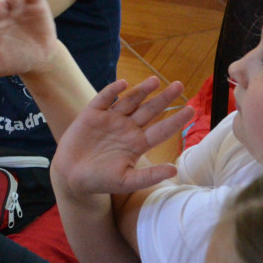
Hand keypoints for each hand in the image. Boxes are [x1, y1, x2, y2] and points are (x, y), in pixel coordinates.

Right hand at [52, 76, 192, 195]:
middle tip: (179, 85)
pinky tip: (123, 84)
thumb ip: (149, 176)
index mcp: (137, 143)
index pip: (161, 130)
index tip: (191, 110)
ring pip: (130, 101)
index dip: (176, 120)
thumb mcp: (126, 181)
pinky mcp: (92, 114)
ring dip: (142, 91)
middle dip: (164, 98)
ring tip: (155, 81)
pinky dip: (113, 91)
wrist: (71, 176)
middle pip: (149, 110)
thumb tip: (174, 170)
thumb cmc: (100, 180)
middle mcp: (127, 128)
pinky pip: (104, 98)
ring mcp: (110, 119)